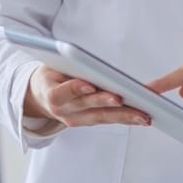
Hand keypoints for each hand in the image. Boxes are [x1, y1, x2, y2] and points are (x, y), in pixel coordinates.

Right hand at [24, 65, 149, 128]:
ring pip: (101, 118)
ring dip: (123, 117)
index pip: (61, 93)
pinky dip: (124, 119)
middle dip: (106, 103)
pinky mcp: (87, 122)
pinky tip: (141, 117)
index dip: (75, 89)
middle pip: (87, 107)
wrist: (39, 96)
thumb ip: (65, 64)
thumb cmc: (50, 75)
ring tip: (143, 115)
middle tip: (121, 99)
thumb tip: (83, 60)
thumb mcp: (50, 65)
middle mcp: (63, 111)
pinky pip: (107, 120)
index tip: (89, 85)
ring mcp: (75, 120)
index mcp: (51, 94)